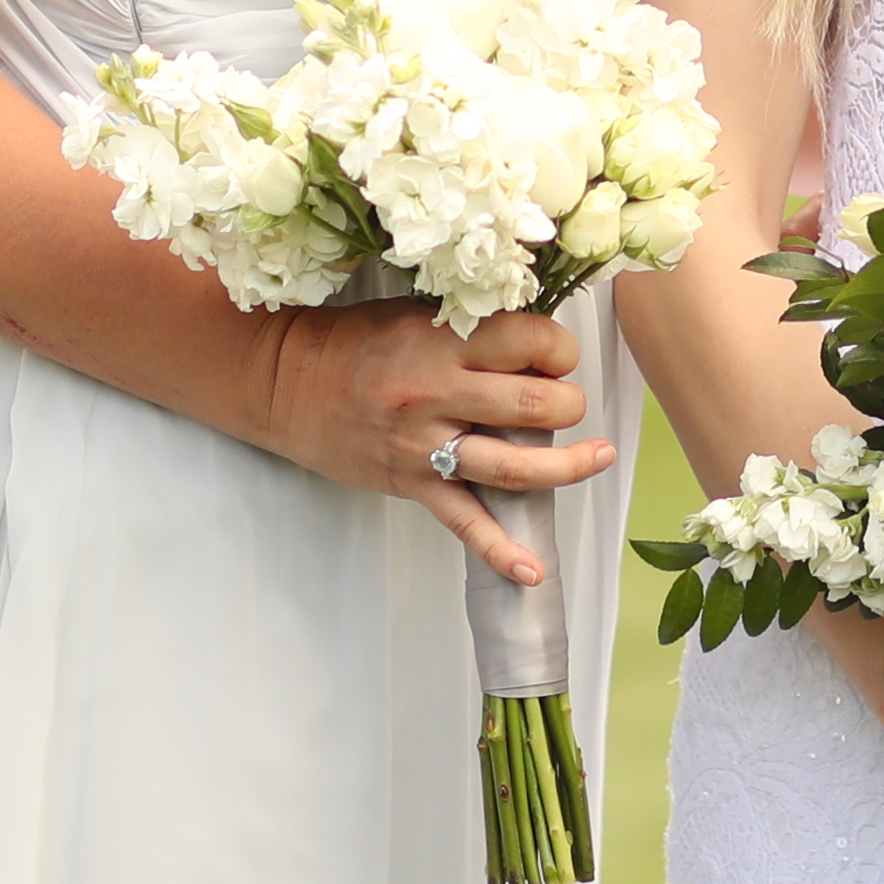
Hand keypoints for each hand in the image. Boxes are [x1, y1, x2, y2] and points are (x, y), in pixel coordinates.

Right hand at [242, 300, 613, 583]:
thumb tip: (540, 344)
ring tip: (598, 457)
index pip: (531, 341)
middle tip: (568, 399)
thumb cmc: (355, 341)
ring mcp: (425, 446)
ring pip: (513, 466)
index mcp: (442, 341)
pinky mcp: (412, 485)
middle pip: (534, 404)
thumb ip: (476, 328)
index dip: (559, 347)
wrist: (286, 380)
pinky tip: (532, 570)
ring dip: (566, 466)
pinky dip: (500, 551)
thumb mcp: (418, 313)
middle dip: (569, 402)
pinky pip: (464, 523)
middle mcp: (437, 393)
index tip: (557, 352)